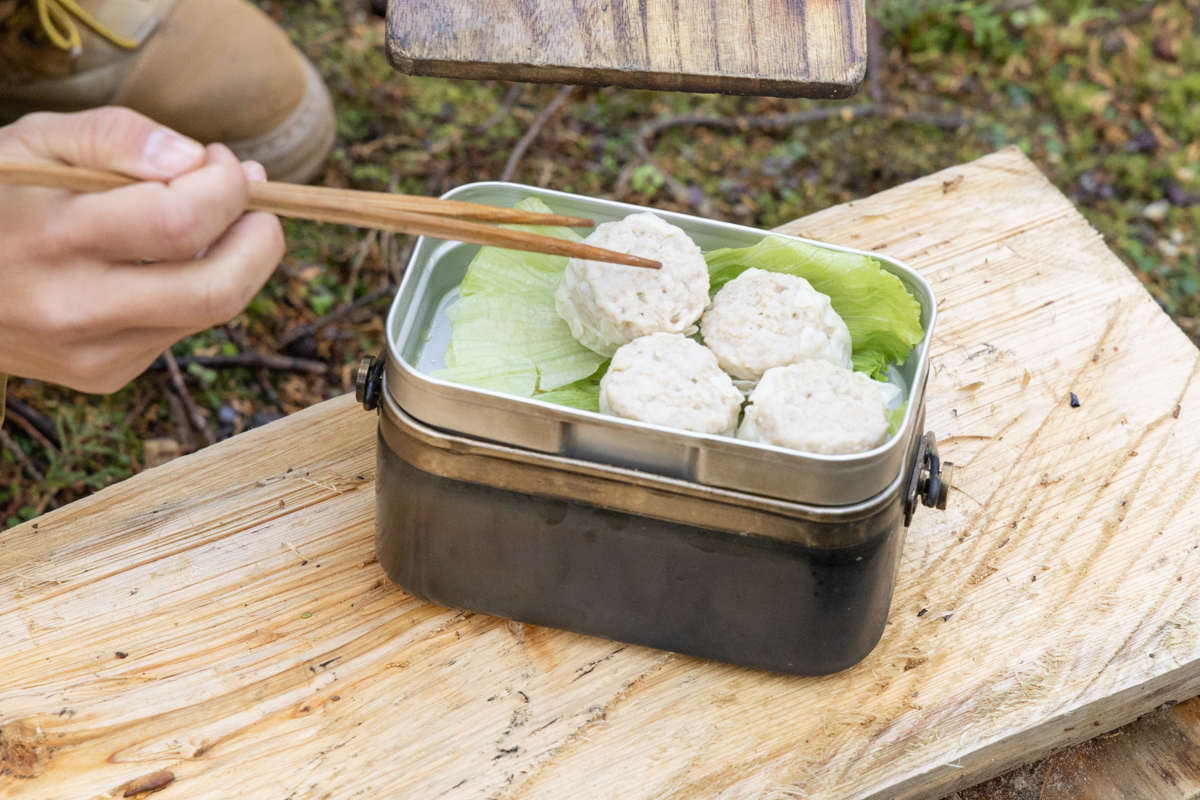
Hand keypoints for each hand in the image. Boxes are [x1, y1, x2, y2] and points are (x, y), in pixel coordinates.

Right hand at [0, 107, 284, 393]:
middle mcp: (77, 307)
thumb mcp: (38, 142)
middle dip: (262, 241)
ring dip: (238, 264)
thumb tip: (195, 159)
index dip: (227, 187)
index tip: (225, 163)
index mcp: (56, 238)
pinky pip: (182, 331)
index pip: (183, 222)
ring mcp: (94, 352)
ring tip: (221, 223)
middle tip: (259, 207)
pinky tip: (168, 264)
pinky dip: (196, 290)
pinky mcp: (106, 374)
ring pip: (212, 314)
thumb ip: (117, 136)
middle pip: (219, 289)